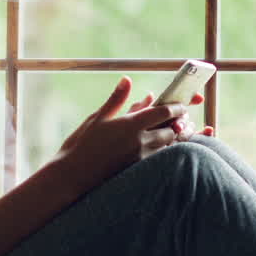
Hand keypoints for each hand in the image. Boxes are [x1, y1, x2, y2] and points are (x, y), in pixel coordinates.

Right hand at [56, 77, 190, 186]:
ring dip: (174, 138)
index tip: (181, 106)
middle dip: (178, 124)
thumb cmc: (82, 144)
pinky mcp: (139, 171)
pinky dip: (165, 151)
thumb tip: (127, 79)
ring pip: (168, 146)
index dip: (176, 108)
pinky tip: (163, 147)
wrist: (73, 175)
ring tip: (176, 131)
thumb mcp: (98, 117)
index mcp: (130, 125)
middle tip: (182, 118)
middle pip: (170, 130)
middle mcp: (139, 142)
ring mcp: (141, 158)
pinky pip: (160, 158)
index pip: (163, 113)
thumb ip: (117, 99)